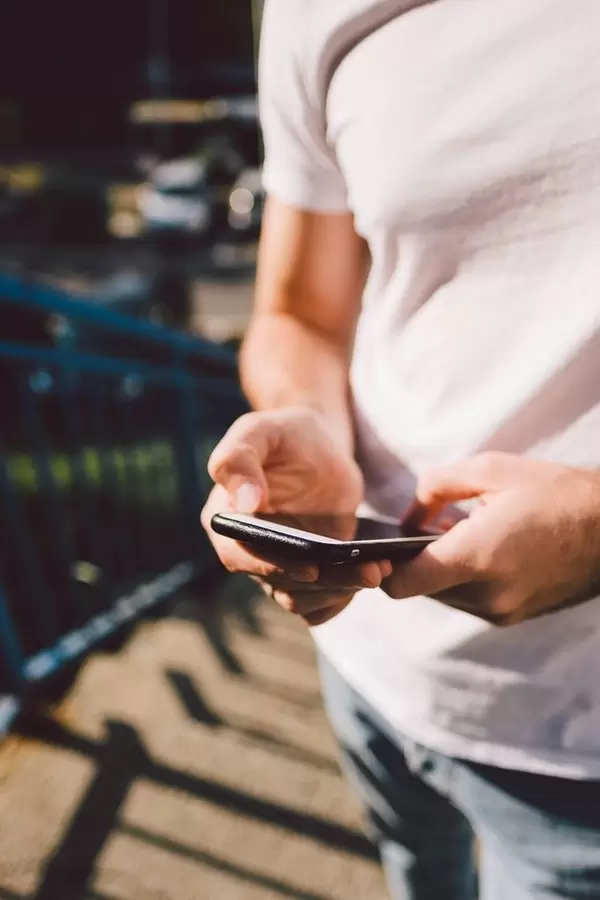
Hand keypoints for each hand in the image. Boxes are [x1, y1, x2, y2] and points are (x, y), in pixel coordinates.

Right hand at [201, 407, 389, 624]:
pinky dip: (344, 597)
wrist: (320, 449)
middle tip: (366, 571)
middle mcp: (246, 552)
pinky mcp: (307, 576)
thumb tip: (245, 503)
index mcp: (225, 520)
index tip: (309, 567)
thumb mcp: (261, 431)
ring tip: (376, 571)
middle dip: (323, 582)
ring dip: (340, 591)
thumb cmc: (286, 435)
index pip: (238, 555)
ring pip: (302, 599)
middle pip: (278, 583)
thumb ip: (240, 458)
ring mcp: (277, 567)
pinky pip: (320, 604)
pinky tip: (371, 577)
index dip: (271, 565)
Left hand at [383, 452, 599, 625]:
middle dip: (414, 561)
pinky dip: (465, 579)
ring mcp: (502, 611)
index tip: (382, 548)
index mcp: (475, 558)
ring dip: (440, 570)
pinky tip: (482, 549)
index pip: (400, 585)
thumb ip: (434, 488)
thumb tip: (408, 519)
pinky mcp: (515, 616)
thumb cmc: (555, 492)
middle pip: (420, 589)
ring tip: (460, 534)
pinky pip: (470, 601)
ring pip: (444, 596)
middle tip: (425, 528)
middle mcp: (486, 595)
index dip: (382, 569)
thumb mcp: (489, 470)